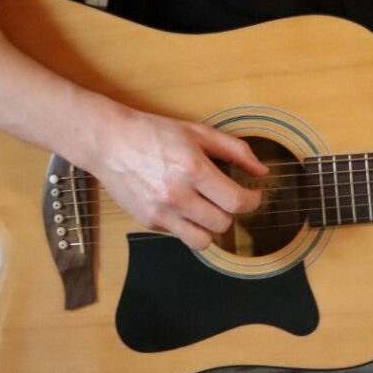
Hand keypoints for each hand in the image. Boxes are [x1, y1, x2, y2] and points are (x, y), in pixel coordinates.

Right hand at [85, 104, 265, 250]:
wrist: (110, 142)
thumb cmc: (155, 133)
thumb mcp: (200, 132)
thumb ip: (236, 151)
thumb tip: (262, 170)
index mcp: (192, 169)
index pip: (235, 202)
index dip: (252, 201)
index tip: (253, 194)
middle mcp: (176, 195)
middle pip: (222, 224)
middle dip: (231, 211)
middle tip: (227, 196)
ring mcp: (160, 213)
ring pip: (203, 240)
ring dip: (212, 226)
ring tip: (209, 207)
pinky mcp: (147, 222)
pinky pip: (180, 236)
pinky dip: (189, 226)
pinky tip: (185, 206)